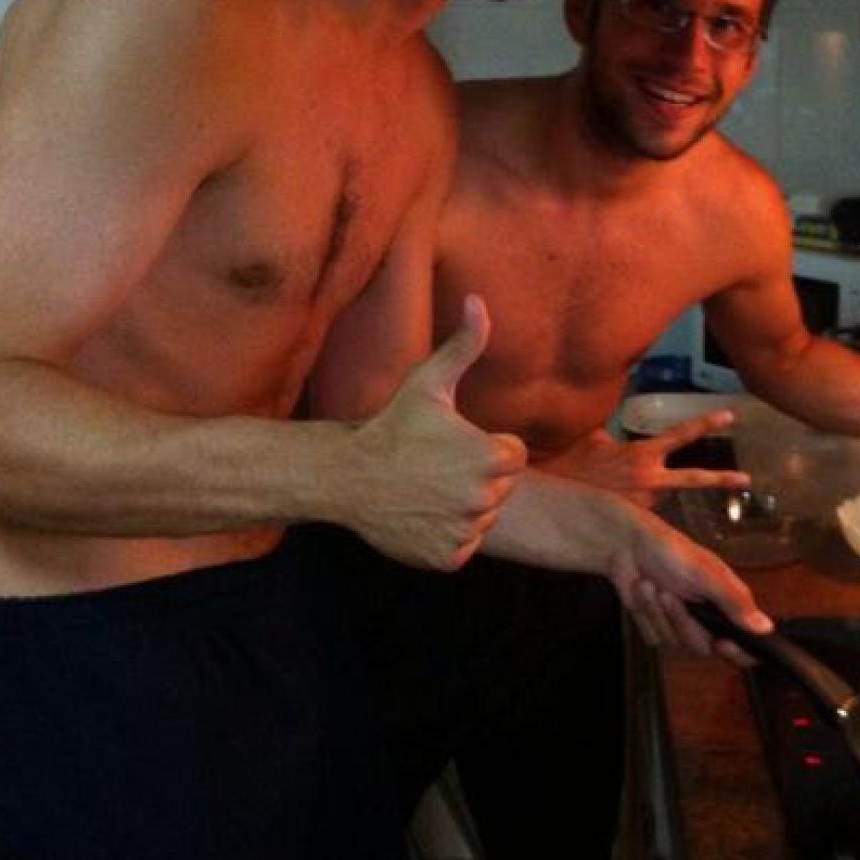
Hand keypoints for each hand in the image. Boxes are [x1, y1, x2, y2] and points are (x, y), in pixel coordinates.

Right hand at [347, 295, 526, 568]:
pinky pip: (464, 545)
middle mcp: (484, 498)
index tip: (453, 444)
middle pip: (501, 489)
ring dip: (464, 507)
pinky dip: (448, 534)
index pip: (513, 456)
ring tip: (429, 488)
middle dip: (476, 477)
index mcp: (491, 457)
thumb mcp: (428, 382)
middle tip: (437, 466)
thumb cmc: (392, 427)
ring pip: (483, 518)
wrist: (347, 477)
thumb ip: (464, 345)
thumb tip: (478, 301)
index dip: (486, 448)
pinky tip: (423, 514)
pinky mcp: (448, 557)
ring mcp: (465, 531)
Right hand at [541, 412, 748, 506]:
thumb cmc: (571, 465)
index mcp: (642, 454)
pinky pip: (647, 513)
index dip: (706, 424)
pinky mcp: (637, 523)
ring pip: (663, 496)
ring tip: (623, 490)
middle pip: (693, 479)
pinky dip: (639, 507)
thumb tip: (615, 428)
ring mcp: (645, 504)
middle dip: (722, 479)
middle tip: (747, 479)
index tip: (730, 417)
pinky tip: (617, 505)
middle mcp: (650, 479)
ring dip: (653, 492)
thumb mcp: (593, 440)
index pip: (680, 435)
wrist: (555, 498)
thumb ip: (613, 435)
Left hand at [605, 506, 772, 658]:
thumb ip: (734, 602)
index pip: (745, 644)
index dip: (737, 652)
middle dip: (682, 621)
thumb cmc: (669, 551)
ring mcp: (680, 623)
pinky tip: (643, 591)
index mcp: (726, 603)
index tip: (721, 643)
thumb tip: (765, 627)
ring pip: (674, 643)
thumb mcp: (706, 574)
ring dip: (659, 613)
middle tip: (671, 595)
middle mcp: (706, 617)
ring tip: (652, 585)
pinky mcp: (657, 626)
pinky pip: (654, 637)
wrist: (626, 545)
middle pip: (702, 647)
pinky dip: (646, 614)